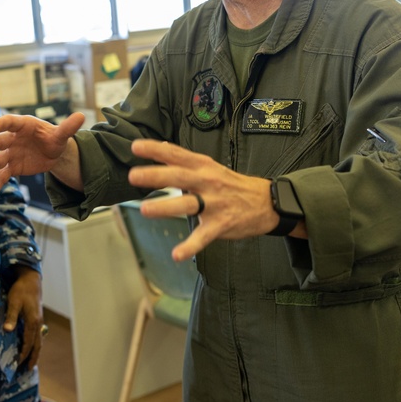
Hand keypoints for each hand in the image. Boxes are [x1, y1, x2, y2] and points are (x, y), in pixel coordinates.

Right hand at [0, 112, 85, 199]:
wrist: (54, 152)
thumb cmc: (55, 138)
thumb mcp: (62, 134)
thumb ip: (68, 127)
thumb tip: (82, 116)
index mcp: (24, 126)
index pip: (10, 122)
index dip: (0, 124)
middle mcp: (13, 138)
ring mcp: (11, 153)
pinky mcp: (13, 167)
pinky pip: (2, 176)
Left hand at [3, 266, 43, 369]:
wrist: (31, 280)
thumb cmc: (21, 290)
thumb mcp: (14, 302)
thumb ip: (11, 316)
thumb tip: (7, 330)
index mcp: (33, 321)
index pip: (28, 342)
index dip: (23, 354)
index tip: (17, 363)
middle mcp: (38, 323)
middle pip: (37, 345)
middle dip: (33, 357)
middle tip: (28, 370)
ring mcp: (39, 321)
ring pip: (39, 341)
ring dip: (35, 352)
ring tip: (32, 363)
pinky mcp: (37, 318)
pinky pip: (38, 335)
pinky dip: (35, 344)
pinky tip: (32, 347)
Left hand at [127, 139, 302, 261]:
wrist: (267, 202)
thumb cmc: (233, 185)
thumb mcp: (211, 167)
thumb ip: (185, 161)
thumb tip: (161, 148)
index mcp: (203, 167)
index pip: (177, 154)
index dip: (156, 150)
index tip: (136, 147)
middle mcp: (207, 182)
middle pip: (179, 176)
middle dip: (156, 176)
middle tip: (133, 176)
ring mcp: (214, 204)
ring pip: (188, 204)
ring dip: (166, 207)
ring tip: (145, 210)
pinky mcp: (221, 224)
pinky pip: (203, 236)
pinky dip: (190, 246)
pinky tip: (177, 254)